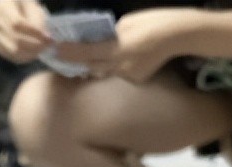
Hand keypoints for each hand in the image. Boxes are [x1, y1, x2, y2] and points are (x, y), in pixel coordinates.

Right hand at [0, 0, 50, 63]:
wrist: (17, 12)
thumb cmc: (26, 8)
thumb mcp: (34, 9)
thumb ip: (38, 22)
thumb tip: (44, 37)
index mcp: (3, 6)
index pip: (17, 24)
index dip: (34, 33)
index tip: (48, 37)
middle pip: (15, 39)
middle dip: (34, 46)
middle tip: (47, 46)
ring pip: (13, 50)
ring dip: (31, 53)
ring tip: (42, 49)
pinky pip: (11, 57)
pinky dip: (24, 57)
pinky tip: (33, 53)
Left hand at [54, 9, 182, 82]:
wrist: (177, 35)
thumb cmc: (152, 21)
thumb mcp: (125, 23)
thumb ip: (110, 36)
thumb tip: (101, 41)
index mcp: (115, 48)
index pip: (86, 52)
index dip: (69, 52)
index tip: (54, 50)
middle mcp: (119, 66)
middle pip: (91, 67)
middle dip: (78, 63)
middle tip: (65, 57)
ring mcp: (129, 76)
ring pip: (106, 72)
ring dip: (99, 65)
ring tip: (100, 57)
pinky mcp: (138, 80)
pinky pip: (121, 75)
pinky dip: (119, 68)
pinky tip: (129, 58)